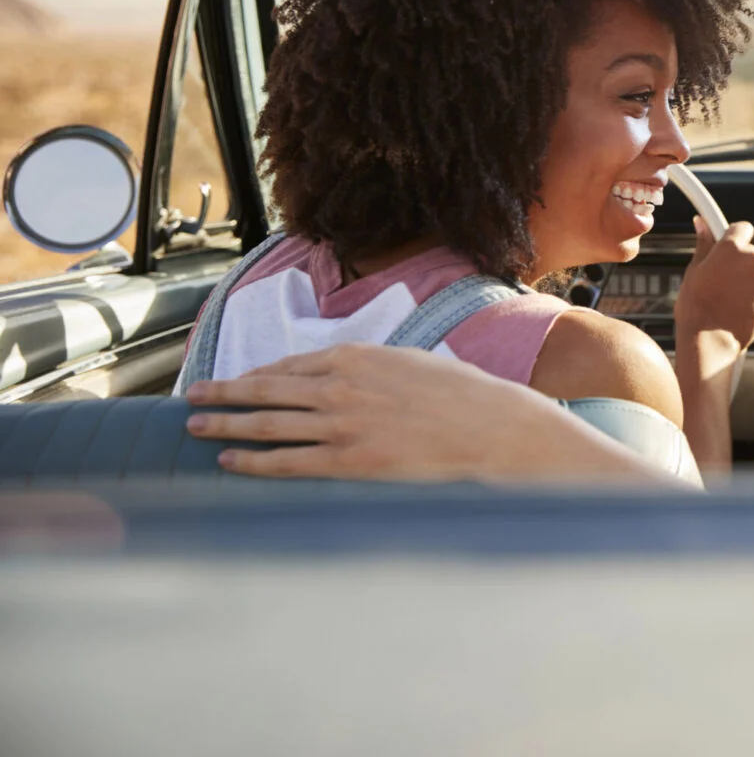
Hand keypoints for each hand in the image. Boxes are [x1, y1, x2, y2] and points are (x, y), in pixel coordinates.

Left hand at [183, 342, 673, 484]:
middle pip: (265, 390)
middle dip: (224, 394)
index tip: (233, 380)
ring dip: (226, 425)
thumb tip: (345, 374)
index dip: (255, 375)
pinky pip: (287, 462)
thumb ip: (372, 366)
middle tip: (194, 398)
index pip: (290, 364)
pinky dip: (253, 461)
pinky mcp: (349, 462)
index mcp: (357, 356)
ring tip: (197, 427)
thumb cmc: (462, 396)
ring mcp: (342, 426)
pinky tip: (230, 460)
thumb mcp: (414, 362)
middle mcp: (340, 387)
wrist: (494, 430)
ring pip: (267, 424)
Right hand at [674, 219, 753, 352]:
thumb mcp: (693, 270)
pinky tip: (734, 306)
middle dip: (737, 260)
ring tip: (724, 296)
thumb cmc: (696, 307)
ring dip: (744, 279)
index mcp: (732, 248)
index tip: (726, 241)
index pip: (741, 227)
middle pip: (748, 252)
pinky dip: (752, 294)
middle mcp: (752, 260)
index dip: (733, 235)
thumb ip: (704, 244)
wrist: (709, 340)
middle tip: (718, 276)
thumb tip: (702, 224)